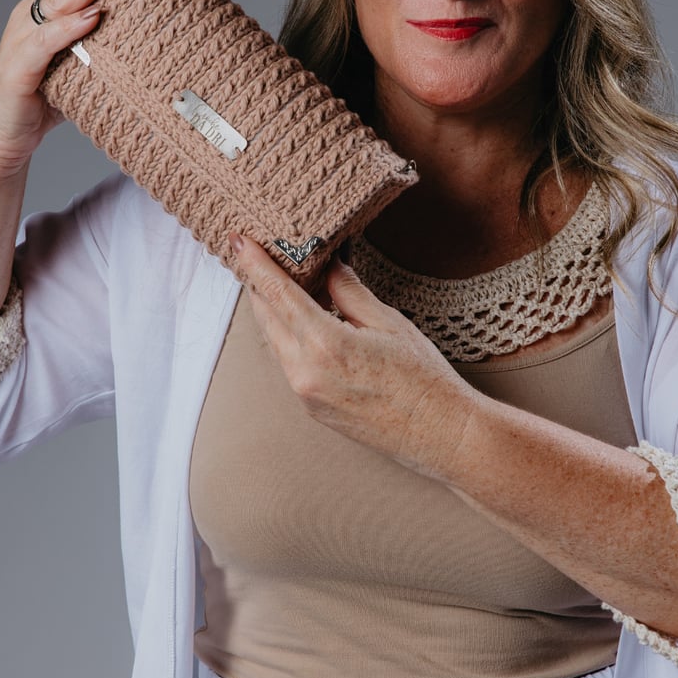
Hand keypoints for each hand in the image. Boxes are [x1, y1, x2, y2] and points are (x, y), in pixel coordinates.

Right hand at [0, 0, 140, 175]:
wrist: (5, 136)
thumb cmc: (47, 100)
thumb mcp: (86, 68)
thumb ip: (110, 50)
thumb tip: (159, 45)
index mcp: (53, 13)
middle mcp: (36, 17)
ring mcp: (24, 38)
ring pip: (59, 3)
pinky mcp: (19, 66)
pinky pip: (46, 43)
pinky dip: (69, 28)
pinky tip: (92, 18)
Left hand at [230, 233, 472, 478]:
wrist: (440, 435)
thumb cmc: (423, 379)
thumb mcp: (388, 323)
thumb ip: (349, 292)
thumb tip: (328, 266)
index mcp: (325, 344)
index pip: (277, 293)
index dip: (254, 264)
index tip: (237, 241)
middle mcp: (305, 373)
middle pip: (266, 317)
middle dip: (260, 284)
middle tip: (260, 255)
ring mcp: (305, 395)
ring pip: (275, 341)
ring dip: (274, 311)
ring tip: (283, 283)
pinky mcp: (311, 408)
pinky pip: (288, 363)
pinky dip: (289, 337)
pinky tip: (304, 322)